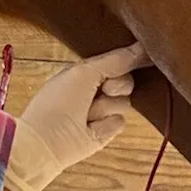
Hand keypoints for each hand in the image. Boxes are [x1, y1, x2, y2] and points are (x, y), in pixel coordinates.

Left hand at [4, 42, 151, 190]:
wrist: (46, 142)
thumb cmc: (58, 103)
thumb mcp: (85, 72)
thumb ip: (115, 60)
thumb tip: (142, 48)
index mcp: (85, 72)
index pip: (115, 60)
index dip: (128, 58)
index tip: (143, 53)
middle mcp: (94, 90)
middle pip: (126, 80)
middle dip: (118, 84)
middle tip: (104, 89)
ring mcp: (101, 112)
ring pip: (125, 102)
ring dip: (106, 107)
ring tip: (86, 115)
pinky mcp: (105, 132)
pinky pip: (121, 121)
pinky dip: (107, 124)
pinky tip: (90, 130)